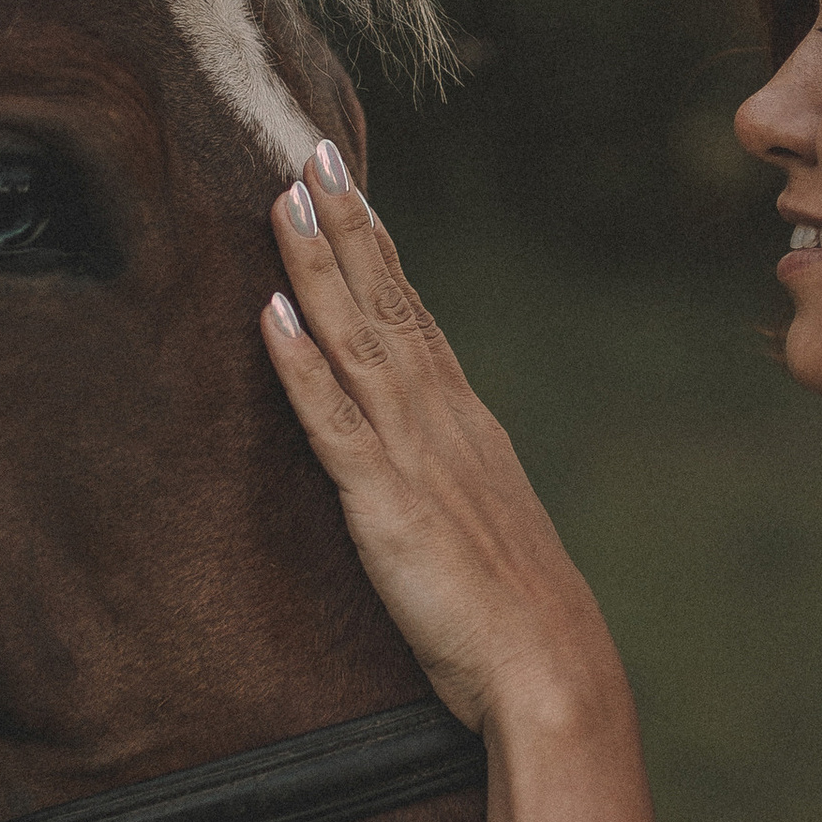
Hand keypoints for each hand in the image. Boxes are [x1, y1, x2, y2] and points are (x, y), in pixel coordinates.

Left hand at [259, 146, 614, 741]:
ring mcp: (414, 455)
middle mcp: (442, 420)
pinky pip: (333, 421)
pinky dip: (300, 365)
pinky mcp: (385, 503)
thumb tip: (426, 457)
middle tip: (313, 152)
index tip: (345, 187)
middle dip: (347, 224)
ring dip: (318, 266)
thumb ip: (451, 479)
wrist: (551, 668)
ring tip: (285, 200)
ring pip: (358, 339)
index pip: (413, 314)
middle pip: (388, 302)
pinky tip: (271, 316)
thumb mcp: (485, 524)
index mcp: (465, 422)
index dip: (375, 247)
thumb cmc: (518, 616)